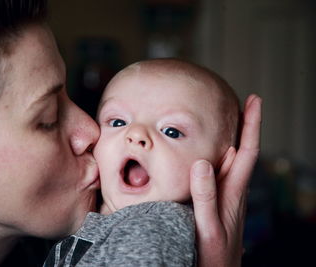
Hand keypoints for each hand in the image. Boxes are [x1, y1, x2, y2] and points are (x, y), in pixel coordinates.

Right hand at [190, 95, 261, 266]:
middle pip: (243, 149)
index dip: (252, 125)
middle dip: (244, 124)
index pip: (248, 151)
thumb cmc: (213, 255)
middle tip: (240, 101)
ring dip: (234, 136)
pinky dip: (220, 154)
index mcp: (233, 191)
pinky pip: (222, 171)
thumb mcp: (207, 227)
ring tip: (227, 119)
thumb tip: (202, 162)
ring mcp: (227, 194)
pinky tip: (210, 152)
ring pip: (233, 159)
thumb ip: (205, 196)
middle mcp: (233, 189)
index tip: (254, 101)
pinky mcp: (219, 200)